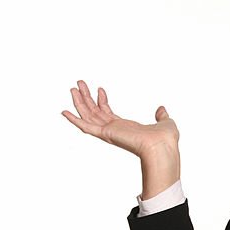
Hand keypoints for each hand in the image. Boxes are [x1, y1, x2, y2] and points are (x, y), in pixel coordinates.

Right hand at [62, 80, 178, 159]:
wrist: (163, 146)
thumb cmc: (165, 139)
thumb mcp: (164, 122)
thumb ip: (161, 116)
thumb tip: (162, 110)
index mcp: (125, 128)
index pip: (108, 113)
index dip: (102, 101)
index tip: (100, 89)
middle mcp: (114, 130)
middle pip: (94, 112)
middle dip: (86, 97)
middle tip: (79, 83)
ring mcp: (109, 132)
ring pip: (88, 115)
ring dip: (79, 101)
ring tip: (73, 88)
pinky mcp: (105, 134)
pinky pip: (85, 126)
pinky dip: (74, 119)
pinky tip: (65, 111)